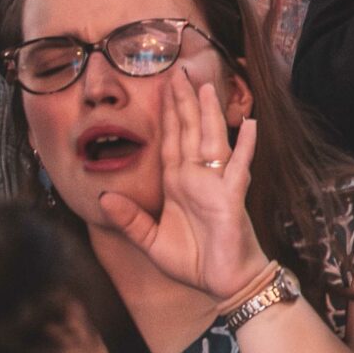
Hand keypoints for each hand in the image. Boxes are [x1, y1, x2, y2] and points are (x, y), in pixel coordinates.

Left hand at [97, 68, 268, 304]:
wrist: (222, 281)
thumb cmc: (192, 259)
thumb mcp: (149, 242)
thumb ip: (129, 220)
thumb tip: (103, 197)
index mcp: (177, 183)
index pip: (170, 140)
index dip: (167, 113)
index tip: (164, 86)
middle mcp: (197, 177)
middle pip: (189, 131)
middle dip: (184, 102)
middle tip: (179, 71)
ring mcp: (216, 184)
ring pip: (211, 140)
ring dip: (209, 114)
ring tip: (205, 86)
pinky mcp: (232, 197)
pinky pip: (238, 167)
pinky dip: (245, 146)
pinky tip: (249, 125)